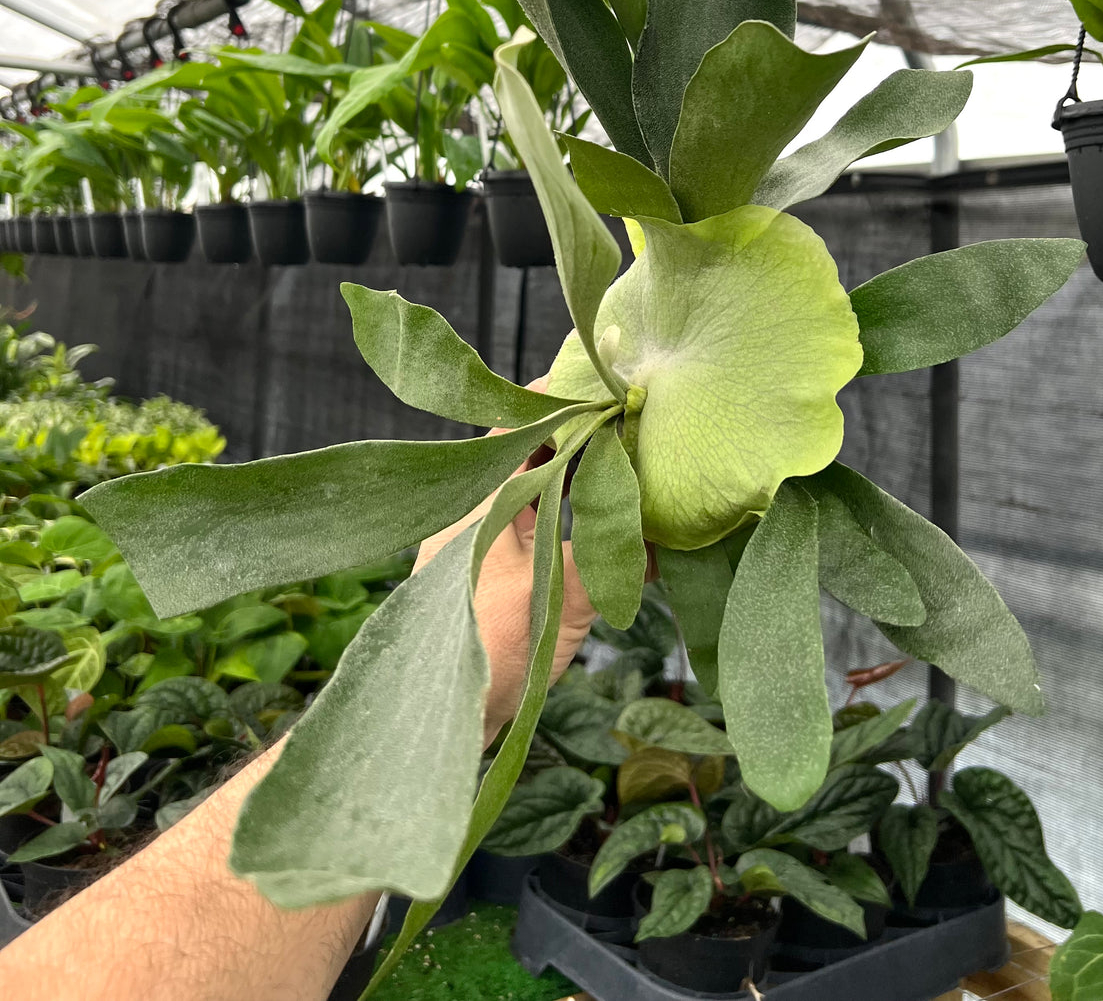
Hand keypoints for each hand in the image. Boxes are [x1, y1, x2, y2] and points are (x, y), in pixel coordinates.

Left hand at [413, 382, 596, 741]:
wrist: (439, 725)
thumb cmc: (485, 647)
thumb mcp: (556, 594)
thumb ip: (607, 555)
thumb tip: (658, 528)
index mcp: (477, 501)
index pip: (512, 428)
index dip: (553, 402)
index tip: (595, 382)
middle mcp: (476, 516)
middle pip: (527, 456)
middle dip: (574, 439)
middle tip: (625, 420)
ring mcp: (484, 550)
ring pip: (536, 495)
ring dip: (576, 480)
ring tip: (628, 464)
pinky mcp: (497, 583)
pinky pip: (541, 533)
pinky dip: (574, 524)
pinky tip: (613, 532)